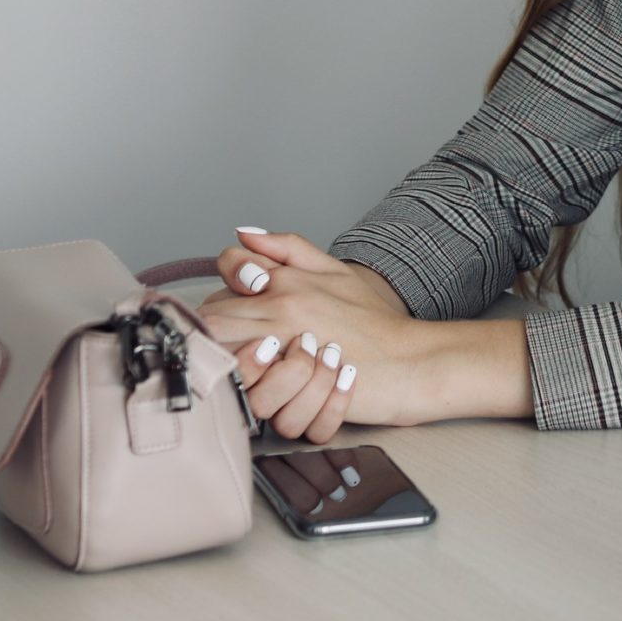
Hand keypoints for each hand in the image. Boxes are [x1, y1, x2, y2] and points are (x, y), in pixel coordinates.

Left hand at [196, 228, 428, 438]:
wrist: (410, 362)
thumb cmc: (377, 322)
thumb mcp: (336, 271)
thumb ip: (289, 248)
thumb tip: (245, 232)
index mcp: (289, 278)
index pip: (230, 268)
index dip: (225, 284)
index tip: (236, 303)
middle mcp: (280, 305)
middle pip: (213, 311)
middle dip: (211, 327)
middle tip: (227, 344)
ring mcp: (282, 344)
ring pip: (218, 347)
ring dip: (218, 357)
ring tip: (233, 368)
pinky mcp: (285, 384)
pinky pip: (238, 384)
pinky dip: (234, 386)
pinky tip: (246, 388)